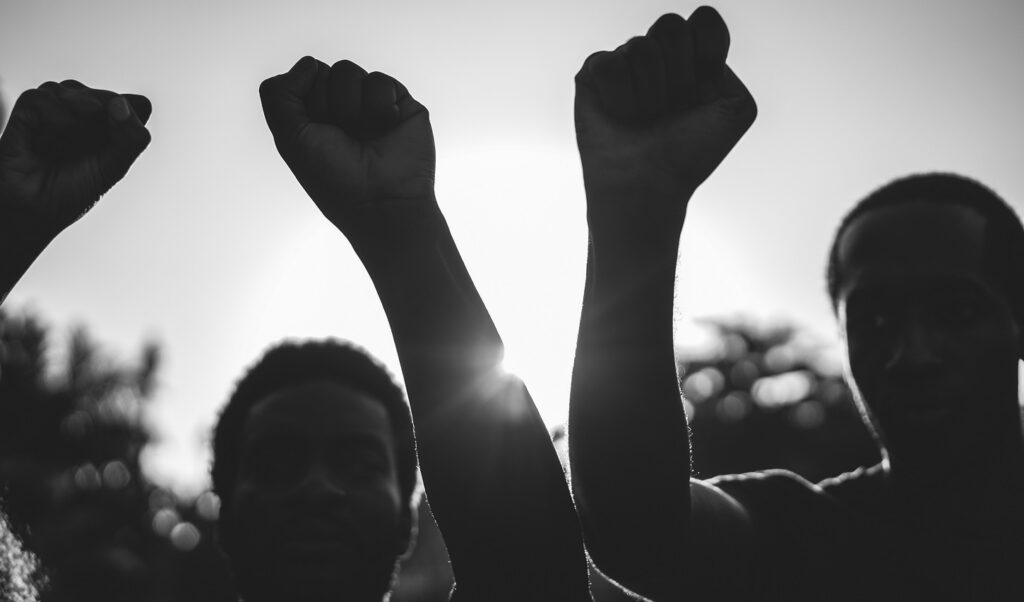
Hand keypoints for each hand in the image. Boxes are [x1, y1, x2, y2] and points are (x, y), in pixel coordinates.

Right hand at [0, 81, 151, 239]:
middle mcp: (85, 115)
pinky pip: (42, 96)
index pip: (136, 105)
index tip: (118, 145)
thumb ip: (130, 137)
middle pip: (107, 96)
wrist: (34, 210)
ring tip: (67, 141)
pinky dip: (53, 115)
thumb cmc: (73, 191)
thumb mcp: (114, 167)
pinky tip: (49, 137)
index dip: (130, 120)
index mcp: (111, 129)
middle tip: (89, 145)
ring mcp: (55, 111)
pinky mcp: (26, 112)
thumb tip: (119, 103)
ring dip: (77, 114)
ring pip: (73, 88)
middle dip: (104, 119)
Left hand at [259, 57, 436, 243]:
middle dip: (329, 104)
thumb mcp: (289, 137)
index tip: (317, 133)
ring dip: (352, 107)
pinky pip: (379, 81)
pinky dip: (379, 106)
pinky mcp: (400, 103)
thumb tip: (310, 63)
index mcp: (314, 115)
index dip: (306, 100)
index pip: (302, 78)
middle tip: (343, 136)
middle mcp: (341, 108)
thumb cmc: (335, 177)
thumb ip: (278, 93)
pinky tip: (386, 128)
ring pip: (349, 71)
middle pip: (325, 72)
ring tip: (365, 134)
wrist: (382, 201)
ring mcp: (370, 104)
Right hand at [575, 7, 755, 235]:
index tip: (702, 94)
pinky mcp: (593, 73)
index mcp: (696, 58)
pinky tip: (619, 117)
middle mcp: (660, 56)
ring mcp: (625, 62)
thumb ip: (734, 61)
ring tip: (644, 120)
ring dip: (647, 95)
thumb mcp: (738, 110)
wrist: (648, 184)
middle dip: (677, 76)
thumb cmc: (689, 153)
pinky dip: (618, 97)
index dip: (705, 56)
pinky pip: (608, 63)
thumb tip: (691, 36)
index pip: (703, 21)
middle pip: (670, 26)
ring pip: (639, 48)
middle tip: (671, 110)